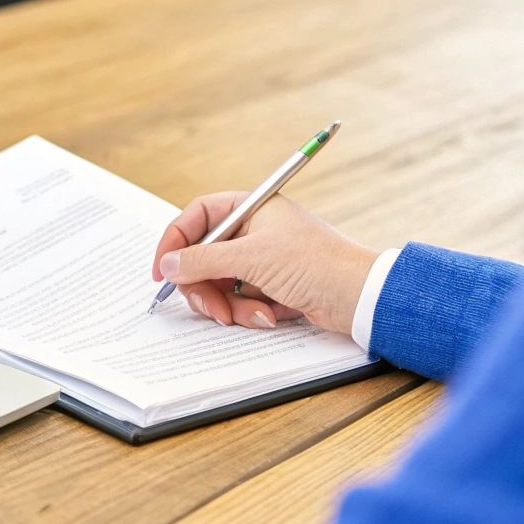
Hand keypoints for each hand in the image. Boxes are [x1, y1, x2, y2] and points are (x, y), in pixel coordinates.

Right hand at [151, 192, 377, 334]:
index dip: (175, 242)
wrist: (361, 297)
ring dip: (229, 304)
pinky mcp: (270, 286)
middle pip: (203, 256)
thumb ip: (203, 260)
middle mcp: (253, 230)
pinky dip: (248, 311)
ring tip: (251, 314)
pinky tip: (270, 315)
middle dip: (204, 286)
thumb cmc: (315, 263)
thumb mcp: (252, 258)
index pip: (197, 217)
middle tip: (210, 308)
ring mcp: (261, 259)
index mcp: (251, 208)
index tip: (162, 271)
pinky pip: (239, 299)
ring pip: (219, 283)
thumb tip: (169, 265)